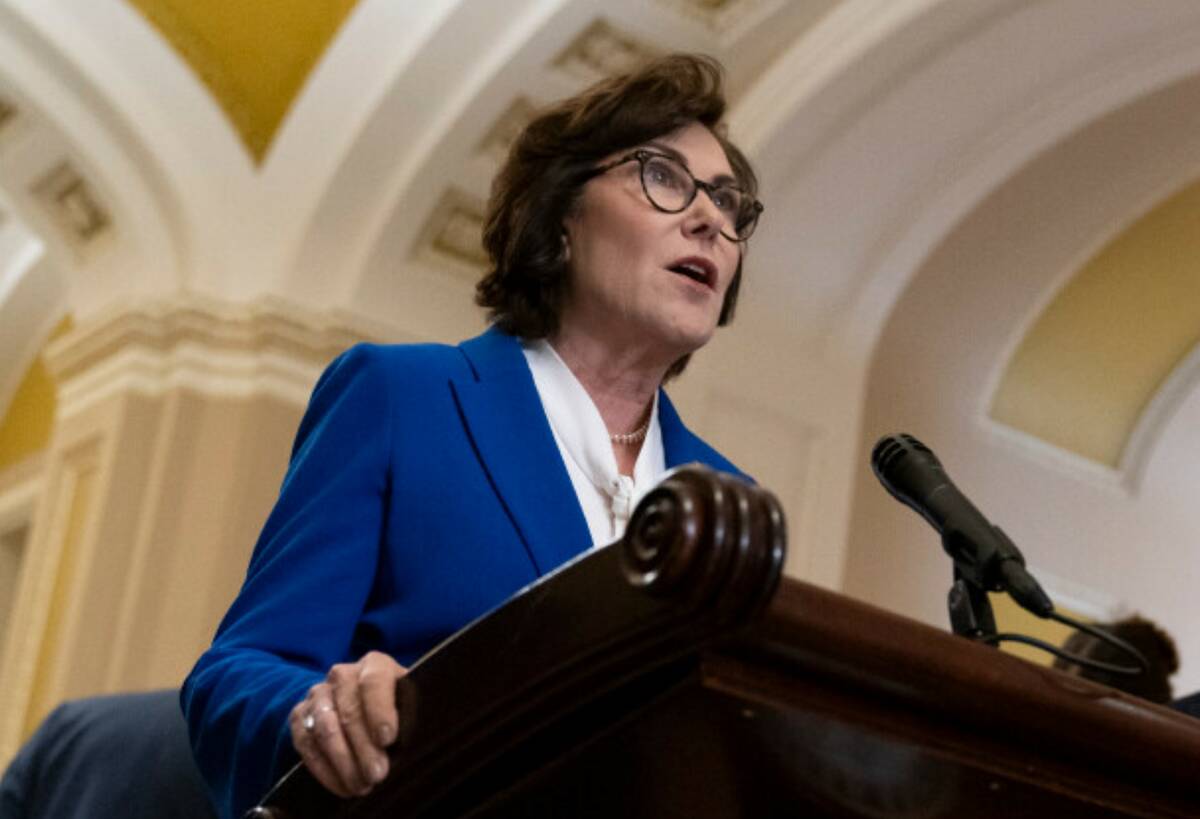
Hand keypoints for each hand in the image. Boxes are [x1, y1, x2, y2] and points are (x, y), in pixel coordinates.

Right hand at [289, 651, 407, 796]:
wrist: (364, 706)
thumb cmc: (396, 707)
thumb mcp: (410, 702)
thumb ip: (413, 711)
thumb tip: (417, 737)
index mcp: (374, 664)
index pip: (374, 682)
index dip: (380, 711)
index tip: (387, 739)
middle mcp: (343, 675)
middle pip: (350, 710)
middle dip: (364, 747)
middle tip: (377, 774)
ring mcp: (318, 694)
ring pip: (325, 728)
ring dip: (343, 761)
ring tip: (361, 785)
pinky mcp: (300, 715)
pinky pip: (306, 743)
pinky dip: (324, 769)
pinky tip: (342, 786)